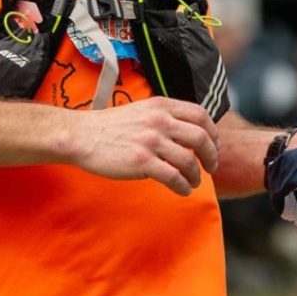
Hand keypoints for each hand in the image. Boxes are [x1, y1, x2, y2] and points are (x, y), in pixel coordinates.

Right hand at [67, 97, 219, 196]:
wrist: (83, 136)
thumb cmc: (112, 126)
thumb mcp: (142, 110)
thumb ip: (165, 116)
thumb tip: (190, 133)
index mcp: (161, 105)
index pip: (201, 115)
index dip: (213, 132)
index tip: (214, 146)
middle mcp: (159, 120)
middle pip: (201, 137)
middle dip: (211, 155)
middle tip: (211, 167)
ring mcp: (150, 141)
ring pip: (188, 160)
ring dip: (196, 175)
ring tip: (193, 182)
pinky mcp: (141, 162)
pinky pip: (173, 177)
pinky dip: (183, 186)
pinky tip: (182, 190)